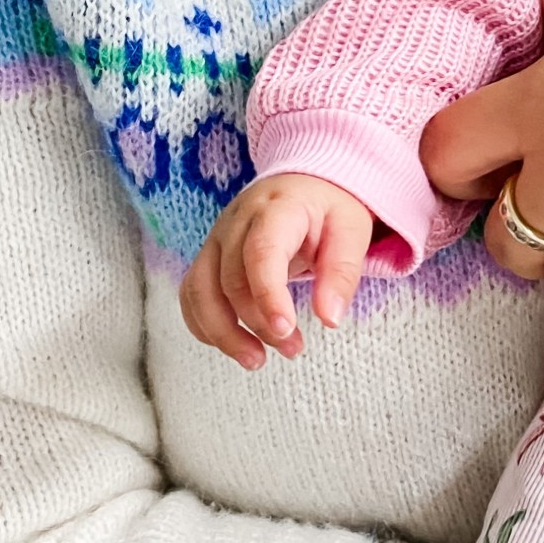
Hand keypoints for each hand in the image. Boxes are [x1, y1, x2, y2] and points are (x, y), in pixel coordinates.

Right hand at [179, 174, 373, 368]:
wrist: (306, 182)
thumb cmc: (330, 208)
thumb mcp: (351, 231)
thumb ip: (342, 273)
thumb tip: (330, 319)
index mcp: (277, 208)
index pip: (261, 252)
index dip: (268, 295)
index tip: (286, 330)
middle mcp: (237, 220)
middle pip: (232, 280)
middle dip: (259, 323)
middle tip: (293, 348)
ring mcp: (217, 237)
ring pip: (200, 291)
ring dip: (223, 333)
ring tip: (256, 360)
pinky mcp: (209, 255)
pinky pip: (192, 295)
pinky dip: (205, 325)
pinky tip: (234, 344)